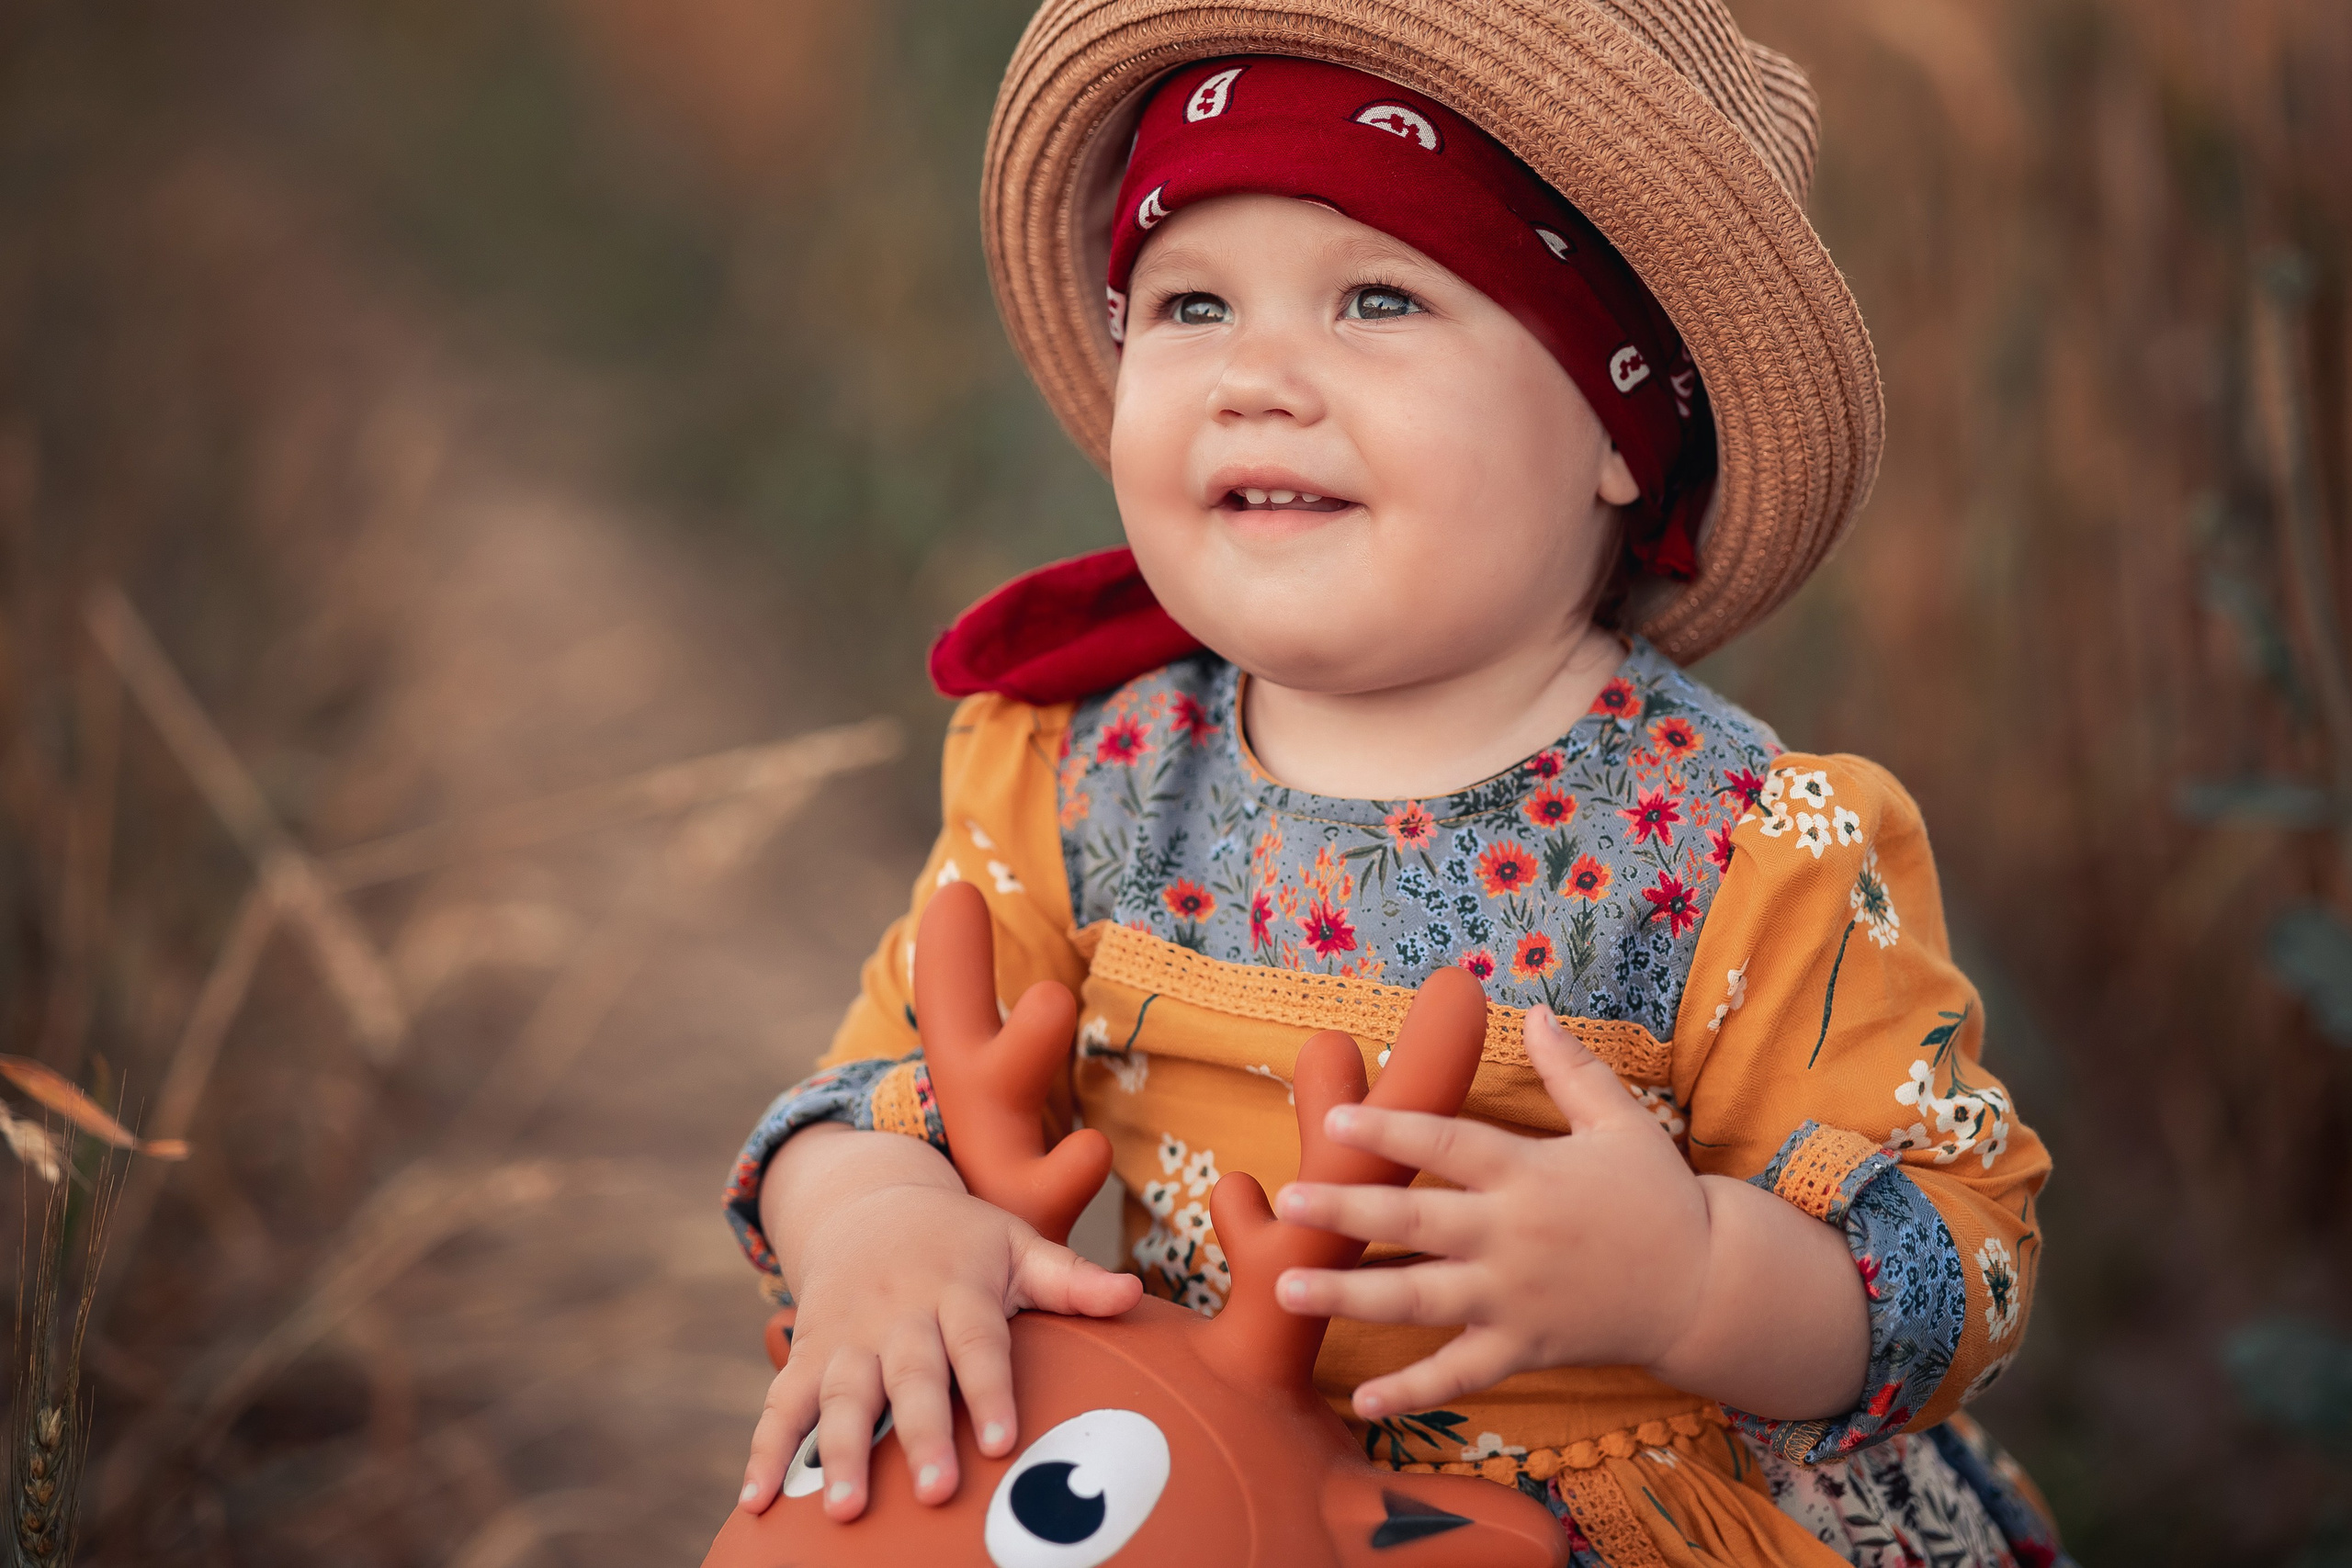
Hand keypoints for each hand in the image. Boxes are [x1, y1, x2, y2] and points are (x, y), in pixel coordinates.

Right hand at [738, 1138, 1141, 1520]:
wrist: (868, 1200)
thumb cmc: (963, 1240)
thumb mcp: (1017, 1244)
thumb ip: (1072, 1279)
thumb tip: (1135, 1293)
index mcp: (958, 1290)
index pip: (977, 1343)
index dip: (989, 1390)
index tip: (1003, 1441)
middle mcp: (899, 1315)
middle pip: (911, 1378)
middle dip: (921, 1434)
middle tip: (935, 1492)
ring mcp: (848, 1337)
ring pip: (841, 1396)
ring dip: (840, 1452)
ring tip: (844, 1509)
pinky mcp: (808, 1355)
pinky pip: (780, 1404)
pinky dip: (765, 1452)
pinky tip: (754, 1504)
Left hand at [1271, 1007, 1710, 1418]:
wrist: (1708, 1286)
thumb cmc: (1659, 1197)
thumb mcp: (1620, 1122)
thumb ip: (1570, 1070)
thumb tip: (1534, 1012)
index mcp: (1529, 1173)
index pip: (1448, 1145)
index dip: (1392, 1131)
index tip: (1336, 1122)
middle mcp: (1513, 1237)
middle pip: (1416, 1223)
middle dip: (1347, 1212)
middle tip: (1288, 1204)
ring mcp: (1515, 1299)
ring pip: (1420, 1301)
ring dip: (1350, 1297)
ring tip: (1286, 1290)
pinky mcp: (1525, 1349)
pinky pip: (1460, 1375)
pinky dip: (1412, 1392)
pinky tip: (1360, 1402)